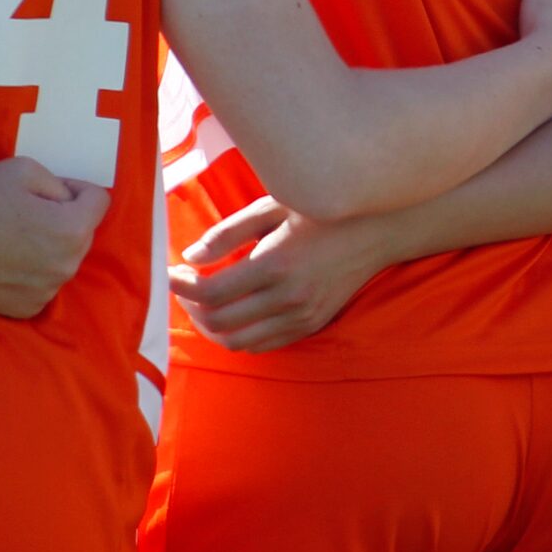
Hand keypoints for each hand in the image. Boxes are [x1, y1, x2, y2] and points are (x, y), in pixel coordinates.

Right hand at [0, 157, 111, 317]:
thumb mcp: (27, 169)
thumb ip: (62, 185)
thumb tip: (73, 202)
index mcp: (72, 231)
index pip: (99, 201)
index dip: (75, 189)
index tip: (45, 190)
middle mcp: (65, 268)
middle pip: (82, 233)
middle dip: (64, 218)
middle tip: (23, 211)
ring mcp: (44, 293)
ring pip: (63, 259)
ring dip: (49, 246)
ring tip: (10, 236)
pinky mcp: (24, 309)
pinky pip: (43, 283)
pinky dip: (31, 271)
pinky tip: (3, 260)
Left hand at [169, 195, 393, 352]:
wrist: (379, 229)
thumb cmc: (322, 209)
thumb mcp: (274, 206)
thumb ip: (229, 233)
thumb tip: (191, 256)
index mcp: (276, 264)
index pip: (211, 292)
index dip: (181, 285)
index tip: (172, 271)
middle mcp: (289, 297)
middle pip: (219, 321)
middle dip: (190, 306)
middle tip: (185, 284)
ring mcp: (302, 316)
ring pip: (237, 341)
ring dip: (211, 326)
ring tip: (204, 302)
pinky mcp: (311, 324)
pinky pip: (262, 345)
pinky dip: (238, 335)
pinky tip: (233, 313)